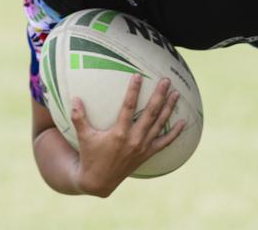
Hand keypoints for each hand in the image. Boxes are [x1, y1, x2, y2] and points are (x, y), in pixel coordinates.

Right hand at [70, 74, 183, 196]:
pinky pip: (164, 143)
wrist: (98, 181)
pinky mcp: (147, 154)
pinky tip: (183, 122)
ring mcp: (143, 147)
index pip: (128, 106)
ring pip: (160, 124)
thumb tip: (74, 98)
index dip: (134, 90)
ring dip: (169, 108)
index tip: (138, 76)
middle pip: (151, 113)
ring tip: (176, 93)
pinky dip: (174, 133)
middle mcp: (134, 139)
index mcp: (119, 133)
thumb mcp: (83, 137)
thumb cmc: (90, 156)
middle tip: (166, 80)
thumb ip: (79, 117)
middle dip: (159, 95)